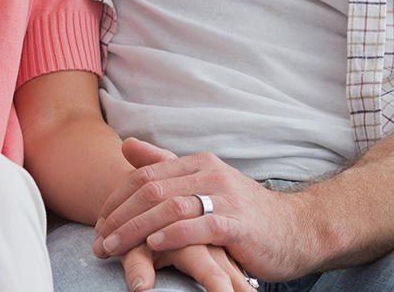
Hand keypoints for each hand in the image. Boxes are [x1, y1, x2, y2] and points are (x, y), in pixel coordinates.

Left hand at [94, 138, 317, 281]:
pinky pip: (197, 227)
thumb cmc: (244, 212)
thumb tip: (126, 145)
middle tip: (98, 240)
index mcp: (199, 163)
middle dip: (119, 216)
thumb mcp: (204, 183)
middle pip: (152, 189)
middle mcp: (210, 173)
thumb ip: (165, 165)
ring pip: (169, 207)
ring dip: (135, 229)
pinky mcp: (237, 224)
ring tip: (114, 248)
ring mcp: (225, 197)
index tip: (98, 222)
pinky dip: (171, 236)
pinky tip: (153, 246)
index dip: (117, 198)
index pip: (146, 174)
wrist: (295, 229)